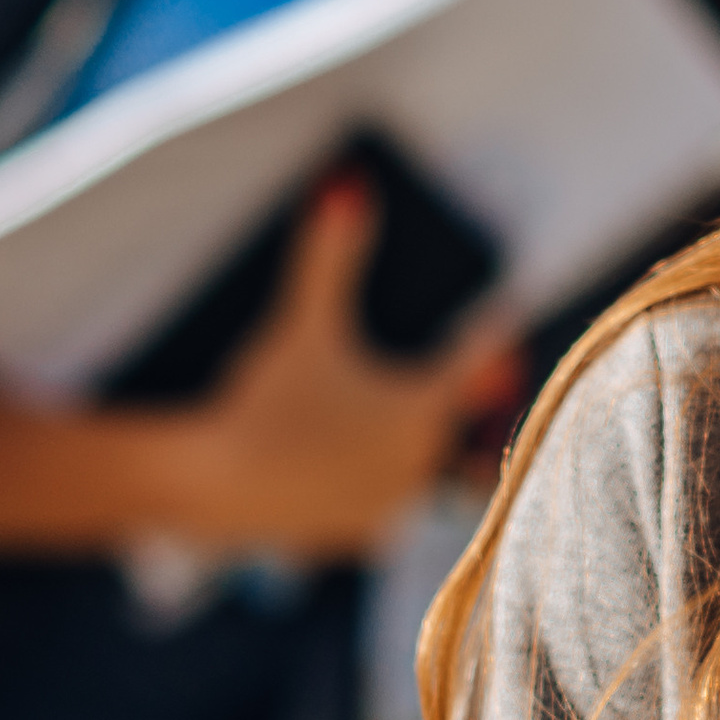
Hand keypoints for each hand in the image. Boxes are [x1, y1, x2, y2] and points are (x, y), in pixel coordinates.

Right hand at [172, 178, 515, 557]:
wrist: (213, 486)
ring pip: (424, 467)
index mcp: (423, 408)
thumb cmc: (266, 397)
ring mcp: (392, 504)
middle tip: (482, 371)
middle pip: (454, 418)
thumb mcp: (303, 323)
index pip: (474, 357)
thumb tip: (349, 184)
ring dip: (425, 444)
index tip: (507, 307)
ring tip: (430, 426)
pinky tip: (376, 472)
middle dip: (463, 393)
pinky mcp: (359, 536)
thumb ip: (331, 256)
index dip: (488, 328)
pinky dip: (383, 483)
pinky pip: (387, 503)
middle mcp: (421, 461)